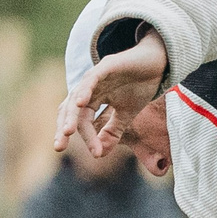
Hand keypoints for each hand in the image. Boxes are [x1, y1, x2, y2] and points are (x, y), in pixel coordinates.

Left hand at [53, 30, 168, 162]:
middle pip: (70, 109)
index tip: (96, 154)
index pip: (82, 121)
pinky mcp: (106, 66)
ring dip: (71, 115)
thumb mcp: (127, 115)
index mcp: (93, 99)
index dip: (87, 138)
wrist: (157, 62)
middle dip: (63, 128)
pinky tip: (81, 103)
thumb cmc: (140, 85)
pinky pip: (91, 79)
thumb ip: (113, 132)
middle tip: (59, 147)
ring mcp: (96, 76)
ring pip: (77, 96)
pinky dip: (85, 90)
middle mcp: (90, 88)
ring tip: (68, 131)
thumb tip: (99, 154)